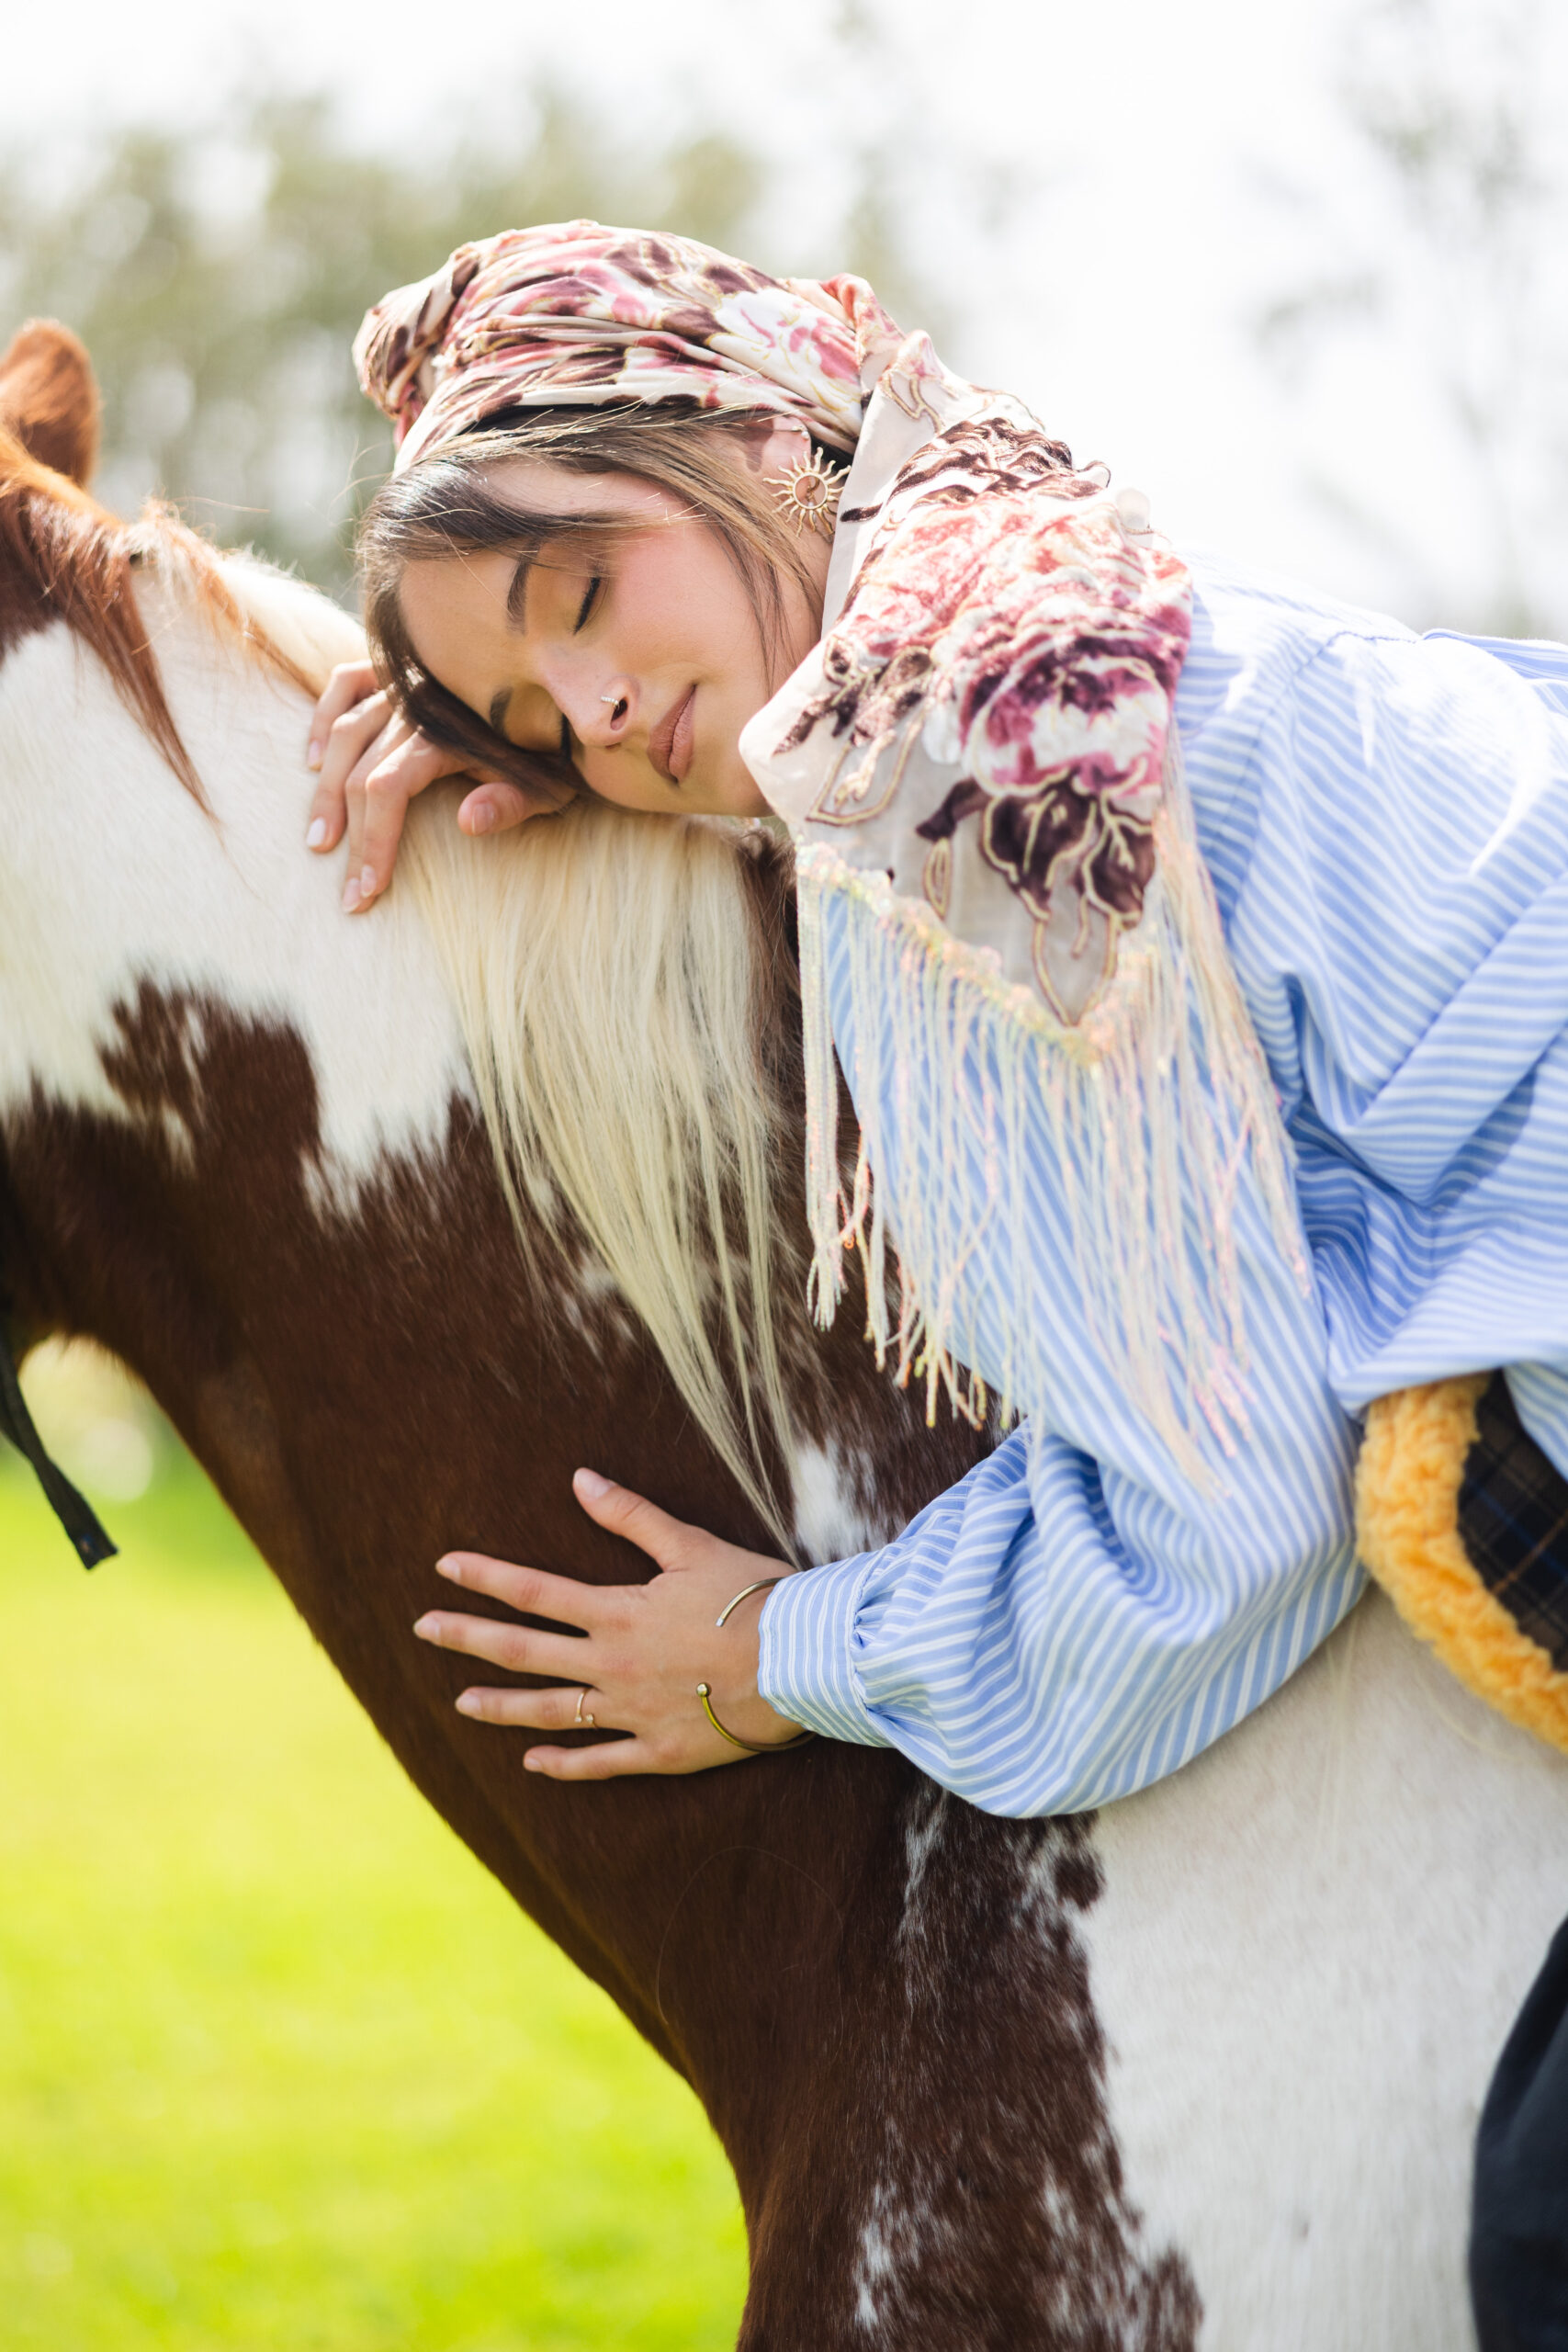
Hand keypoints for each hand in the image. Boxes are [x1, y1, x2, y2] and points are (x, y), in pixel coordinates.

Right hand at [304, 659, 572, 912]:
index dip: (373, 840)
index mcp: (446, 732)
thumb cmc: (556, 748)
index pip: (387, 787)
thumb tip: (467, 822)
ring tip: (320, 839)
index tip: (368, 891)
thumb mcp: (548, 783)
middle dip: (350, 836)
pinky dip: (324, 718)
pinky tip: (311, 761)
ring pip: (345, 732)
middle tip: (346, 892)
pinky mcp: (397, 667)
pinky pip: (345, 684)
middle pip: (359, 770)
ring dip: (325, 788)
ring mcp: (403, 680)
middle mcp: (416, 701)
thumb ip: (511, 802)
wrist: (565, 692)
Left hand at [412, 1469, 807, 1781]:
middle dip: (469, 1638)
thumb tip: (580, 1478)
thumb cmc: (754, 1598)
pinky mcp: (660, 1750)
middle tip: (423, 1629)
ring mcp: (632, 1713)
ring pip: (552, 1712)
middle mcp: (612, 1665)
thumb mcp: (692, 1545)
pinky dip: (563, 1763)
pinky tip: (532, 1763)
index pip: (534, 1592)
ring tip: (461, 1703)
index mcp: (617, 1613)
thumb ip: (631, 1516)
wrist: (802, 1664)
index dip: (485, 1578)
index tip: (444, 1567)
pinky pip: (600, 1762)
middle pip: (526, 1652)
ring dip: (502, 1706)